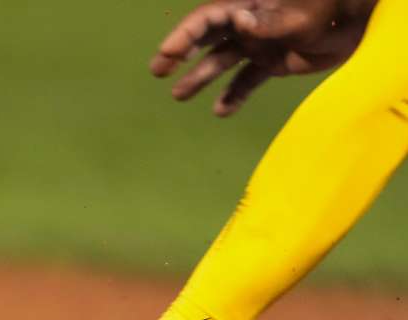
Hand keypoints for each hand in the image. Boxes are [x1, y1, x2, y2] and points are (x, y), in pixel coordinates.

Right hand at [150, 0, 373, 115]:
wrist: (359, 23)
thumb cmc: (327, 10)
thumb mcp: (298, 16)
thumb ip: (267, 21)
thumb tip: (237, 19)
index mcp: (248, 6)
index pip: (207, 20)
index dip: (184, 37)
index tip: (166, 56)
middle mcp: (247, 25)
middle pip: (206, 39)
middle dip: (180, 53)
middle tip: (158, 70)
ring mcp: (258, 45)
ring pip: (222, 62)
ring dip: (200, 78)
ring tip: (178, 96)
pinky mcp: (273, 63)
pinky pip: (247, 81)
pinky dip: (235, 95)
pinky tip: (222, 111)